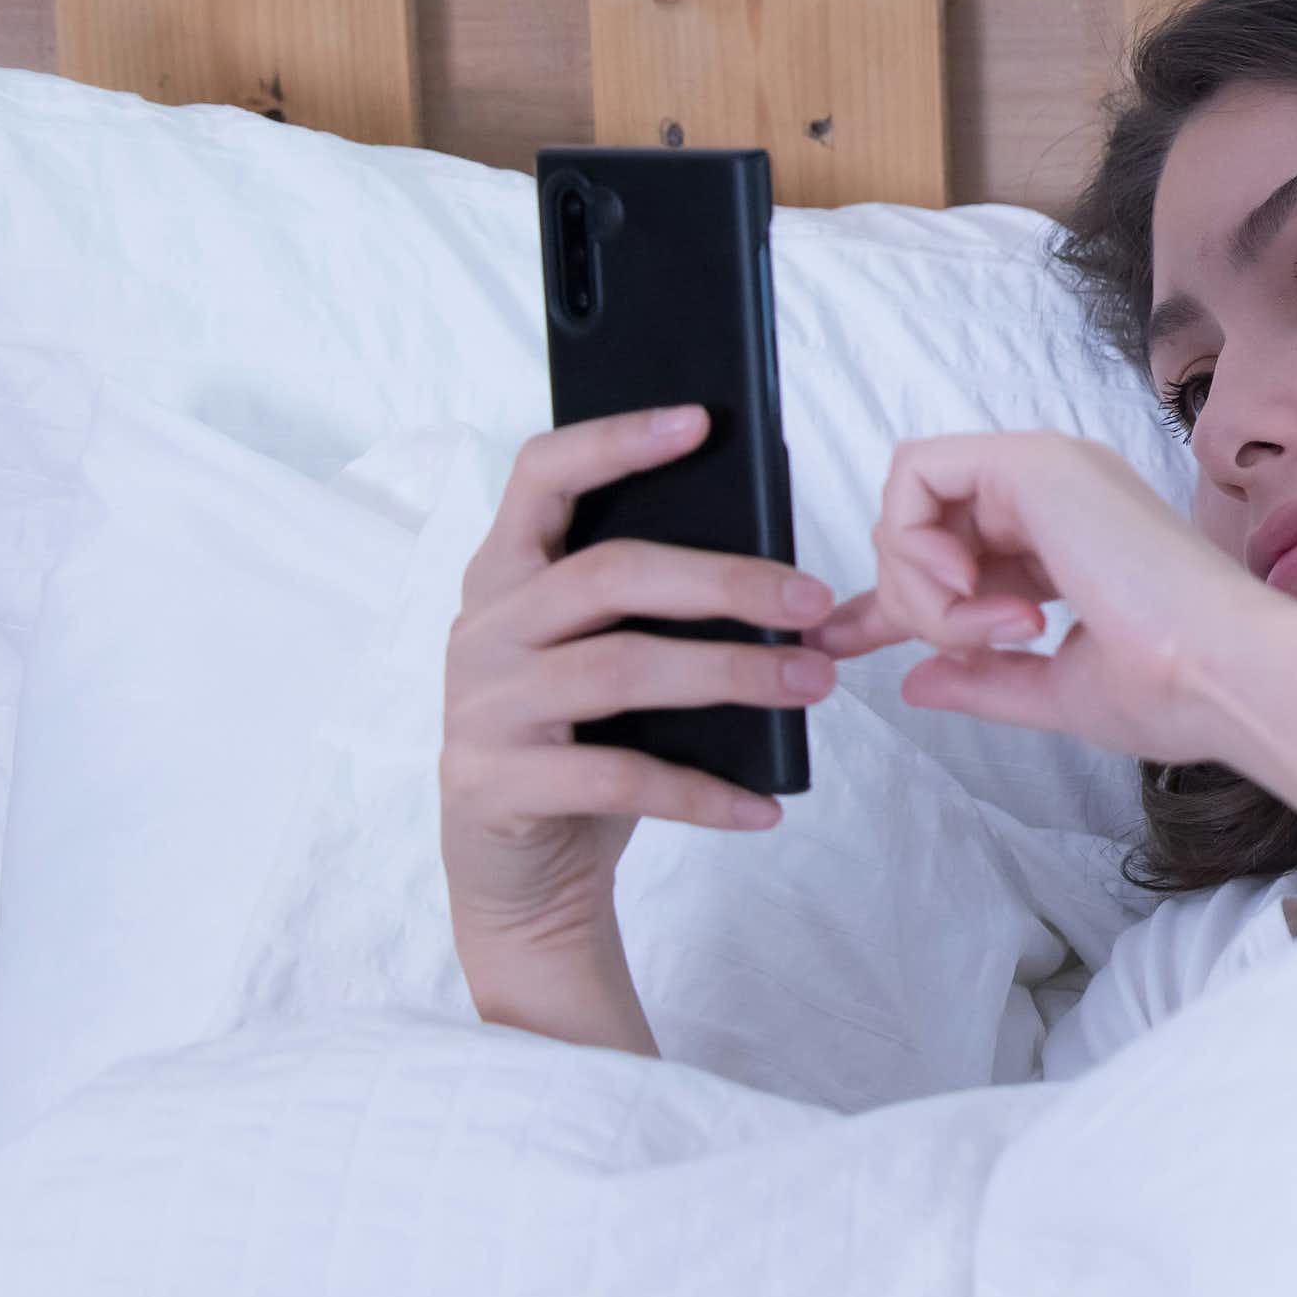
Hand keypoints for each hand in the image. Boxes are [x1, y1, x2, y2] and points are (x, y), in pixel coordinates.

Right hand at [438, 404, 840, 972]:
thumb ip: (648, 606)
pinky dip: (704, 792)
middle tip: (813, 601)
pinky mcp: (495, 784)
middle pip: (612, 574)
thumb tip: (774, 563)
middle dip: (726, 581)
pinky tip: (764, 805)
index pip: (542, 475)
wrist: (518, 875)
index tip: (698, 421)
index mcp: (507, 575)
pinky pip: (620, 778)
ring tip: (814, 685)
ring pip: (623, 668)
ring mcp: (482, 706)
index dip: (616, 441)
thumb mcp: (606, 659)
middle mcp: (484, 628)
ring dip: (733, 675)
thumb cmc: (583, 743)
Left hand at [806, 430, 1296, 768]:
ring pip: (912, 498)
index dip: (891, 596)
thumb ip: (984, 679)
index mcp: (1067, 539)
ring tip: (988, 630)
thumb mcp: (1057, 691)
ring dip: (921, 583)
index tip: (844, 642)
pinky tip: (965, 589)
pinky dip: (916, 542)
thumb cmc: (1176, 689)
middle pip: (919, 523)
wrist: (1229, 675)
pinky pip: (917, 476)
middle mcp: (1054, 495)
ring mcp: (1044, 470)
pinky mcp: (1033, 462)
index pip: (954, 548)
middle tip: (970, 647)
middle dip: (913, 600)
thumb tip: (916, 680)